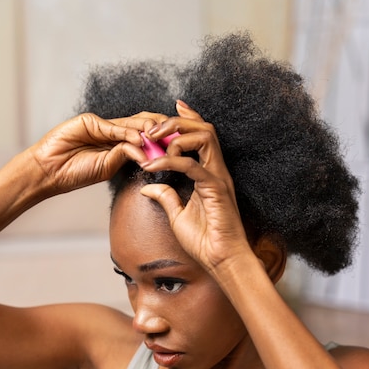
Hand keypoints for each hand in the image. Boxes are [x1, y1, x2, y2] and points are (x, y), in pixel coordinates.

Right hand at [29, 112, 166, 195]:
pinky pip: (114, 128)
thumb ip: (124, 157)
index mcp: (118, 145)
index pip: (145, 138)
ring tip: (162, 139)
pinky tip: (141, 142)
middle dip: (161, 130)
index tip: (179, 147)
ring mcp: (103, 126)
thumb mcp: (107, 168)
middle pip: (143, 125)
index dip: (162, 140)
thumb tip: (146, 154)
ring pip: (132, 123)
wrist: (49, 170)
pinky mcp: (91, 121)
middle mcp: (113, 132)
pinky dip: (128, 134)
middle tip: (177, 138)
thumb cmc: (74, 173)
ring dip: (149, 130)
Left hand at [139, 102, 250, 272]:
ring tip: (154, 144)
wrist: (221, 260)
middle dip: (176, 122)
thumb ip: (165, 197)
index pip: (201, 136)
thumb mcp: (177, 216)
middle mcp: (216, 171)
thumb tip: (147, 187)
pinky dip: (170, 162)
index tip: (172, 108)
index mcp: (209, 174)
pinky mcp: (216, 188)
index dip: (188, 118)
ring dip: (176, 135)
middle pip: (203, 128)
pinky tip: (153, 167)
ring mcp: (218, 178)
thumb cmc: (205, 242)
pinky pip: (192, 165)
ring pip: (204, 136)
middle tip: (151, 130)